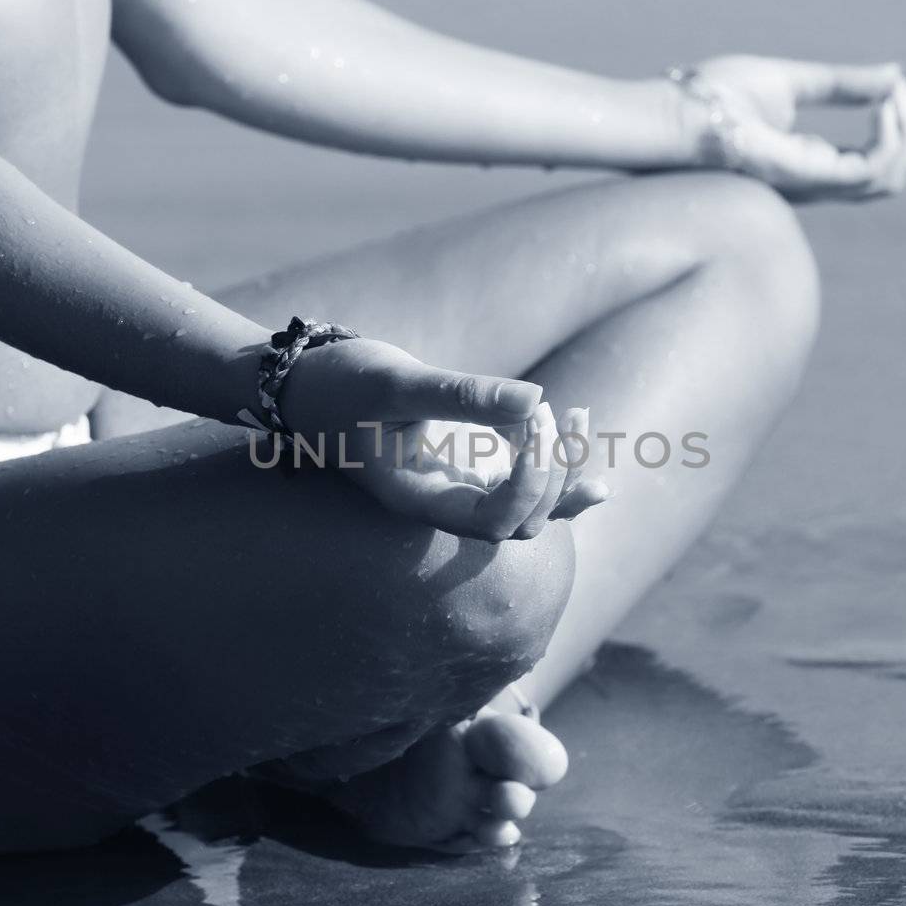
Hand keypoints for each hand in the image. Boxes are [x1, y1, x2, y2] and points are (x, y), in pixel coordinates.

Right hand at [280, 338, 606, 539]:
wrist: (304, 384)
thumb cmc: (339, 383)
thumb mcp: (397, 382)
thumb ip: (463, 395)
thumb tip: (537, 400)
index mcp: (416, 500)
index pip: (496, 522)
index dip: (531, 483)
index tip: (538, 422)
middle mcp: (438, 507)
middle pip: (520, 524)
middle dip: (551, 472)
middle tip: (554, 410)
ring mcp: (451, 492)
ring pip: (527, 513)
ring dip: (562, 473)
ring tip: (576, 416)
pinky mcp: (461, 471)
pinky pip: (519, 494)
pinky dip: (560, 487)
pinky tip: (601, 486)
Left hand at [679, 56, 905, 200]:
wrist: (672, 114)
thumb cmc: (712, 98)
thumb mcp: (792, 82)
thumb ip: (842, 83)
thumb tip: (895, 74)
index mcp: (806, 163)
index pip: (870, 164)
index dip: (895, 129)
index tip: (894, 88)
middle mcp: (811, 183)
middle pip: (887, 179)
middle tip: (903, 94)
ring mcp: (807, 184)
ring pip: (884, 180)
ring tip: (897, 96)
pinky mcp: (801, 174)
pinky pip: (866, 171)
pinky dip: (888, 137)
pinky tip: (884, 104)